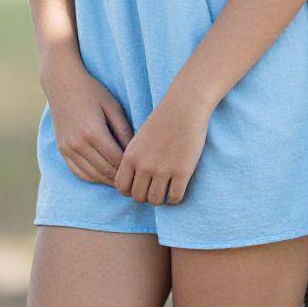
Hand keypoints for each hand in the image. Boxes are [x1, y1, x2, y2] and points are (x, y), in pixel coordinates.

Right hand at [42, 65, 134, 187]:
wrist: (62, 84)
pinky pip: (78, 172)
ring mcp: (68, 149)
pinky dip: (92, 178)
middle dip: (121, 177)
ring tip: (122, 180)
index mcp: (93, 132)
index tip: (141, 169)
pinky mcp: (62, 150)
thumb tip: (135, 151)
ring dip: (107, 180)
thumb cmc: (91, 91)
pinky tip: (103, 176)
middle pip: (104, 170)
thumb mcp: (112, 106)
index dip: (129, 167)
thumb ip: (123, 129)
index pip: (116, 159)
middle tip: (135, 179)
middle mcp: (78, 144)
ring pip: (91, 175)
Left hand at [114, 90, 210, 205]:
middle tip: (156, 188)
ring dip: (161, 198)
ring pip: (156, 200)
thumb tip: (134, 180)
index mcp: (131, 155)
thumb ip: (135, 158)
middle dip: (146, 195)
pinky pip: (175, 198)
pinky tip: (179, 187)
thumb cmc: (164, 119)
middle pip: (138, 197)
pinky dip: (176, 198)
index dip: (130, 190)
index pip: (122, 187)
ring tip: (167, 188)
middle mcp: (143, 165)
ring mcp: (162, 170)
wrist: (186, 105)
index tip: (140, 186)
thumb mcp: (141, 137)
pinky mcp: (182, 172)